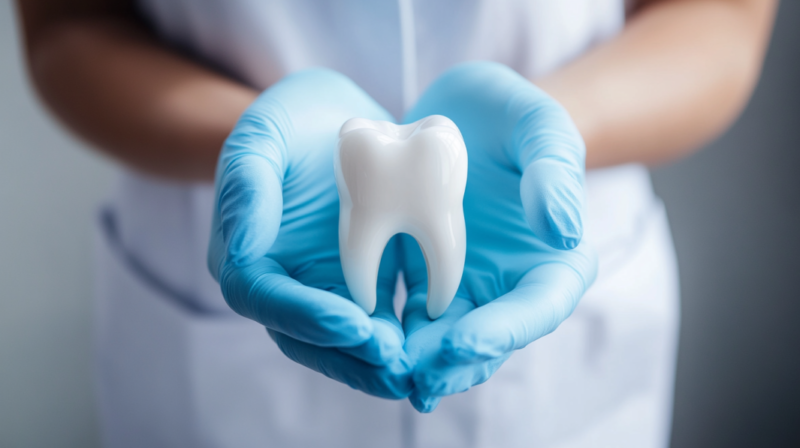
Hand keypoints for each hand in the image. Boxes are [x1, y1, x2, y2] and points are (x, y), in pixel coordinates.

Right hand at [208, 69, 411, 398]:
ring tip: (421, 369)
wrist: (331, 118)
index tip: (354, 325)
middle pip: (307, 336)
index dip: (307, 318)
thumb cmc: (288, 121)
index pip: (266, 300)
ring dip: (379, 359)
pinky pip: (382, 317)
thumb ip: (246, 186)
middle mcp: (283, 283)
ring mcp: (323, 287)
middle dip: (350, 356)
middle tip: (397, 364)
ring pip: (346, 338)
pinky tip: (438, 342)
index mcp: (245, 255)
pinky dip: (405, 335)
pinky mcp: (363, 282)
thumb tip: (240, 250)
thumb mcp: (263, 136)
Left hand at [401, 62, 597, 410]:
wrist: (464, 112)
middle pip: (489, 338)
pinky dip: (390, 332)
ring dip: (417, 358)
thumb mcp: (539, 127)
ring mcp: (469, 286)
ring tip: (383, 369)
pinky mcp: (427, 279)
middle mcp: (513, 284)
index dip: (505, 331)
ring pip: (446, 337)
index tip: (465, 341)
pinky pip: (409, 315)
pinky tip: (362, 339)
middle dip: (452, 362)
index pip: (539, 308)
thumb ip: (554, 173)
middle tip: (412, 376)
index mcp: (554, 260)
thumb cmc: (513, 115)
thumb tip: (565, 233)